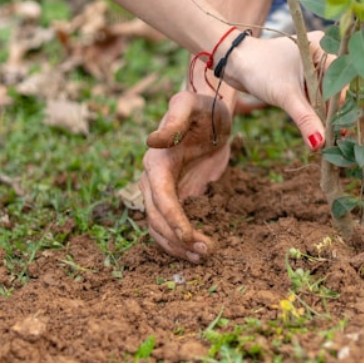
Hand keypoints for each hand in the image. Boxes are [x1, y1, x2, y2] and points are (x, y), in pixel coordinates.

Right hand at [140, 91, 232, 262]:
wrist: (211, 114)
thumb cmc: (202, 107)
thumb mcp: (191, 105)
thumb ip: (175, 119)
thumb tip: (152, 141)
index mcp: (156, 162)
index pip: (160, 197)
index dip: (173, 220)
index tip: (190, 238)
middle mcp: (153, 179)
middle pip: (157, 219)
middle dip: (178, 239)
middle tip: (206, 252)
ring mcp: (162, 191)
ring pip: (160, 227)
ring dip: (178, 246)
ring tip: (203, 256)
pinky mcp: (175, 197)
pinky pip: (170, 225)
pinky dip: (180, 241)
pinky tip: (198, 250)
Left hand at [220, 32, 329, 151]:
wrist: (233, 61)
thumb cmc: (259, 69)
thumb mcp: (285, 96)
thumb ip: (306, 119)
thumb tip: (320, 144)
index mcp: (323, 47)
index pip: (340, 81)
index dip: (337, 107)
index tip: (335, 131)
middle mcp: (321, 53)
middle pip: (333, 88)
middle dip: (328, 112)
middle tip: (328, 137)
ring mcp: (312, 63)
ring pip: (324, 93)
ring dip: (320, 113)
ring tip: (319, 136)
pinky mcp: (302, 73)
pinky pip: (313, 93)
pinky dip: (311, 108)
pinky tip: (311, 125)